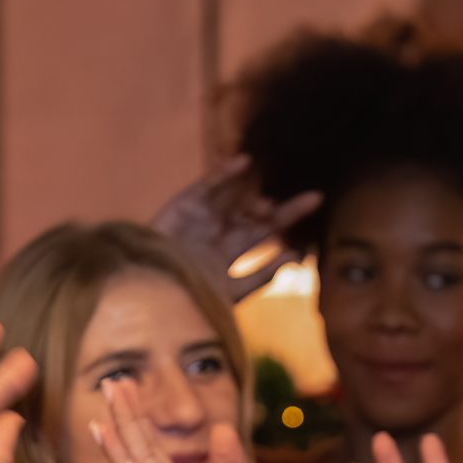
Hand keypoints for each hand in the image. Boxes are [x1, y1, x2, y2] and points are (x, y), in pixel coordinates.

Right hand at [152, 155, 324, 302]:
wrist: (146, 294)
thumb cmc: (185, 299)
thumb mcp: (228, 293)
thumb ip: (260, 276)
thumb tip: (294, 257)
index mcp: (230, 257)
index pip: (266, 240)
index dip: (288, 230)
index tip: (313, 221)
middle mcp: (219, 235)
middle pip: (258, 218)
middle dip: (285, 211)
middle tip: (315, 199)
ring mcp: (202, 218)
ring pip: (236, 199)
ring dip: (255, 197)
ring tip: (269, 205)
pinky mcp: (184, 204)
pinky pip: (208, 185)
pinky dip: (224, 173)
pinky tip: (243, 163)